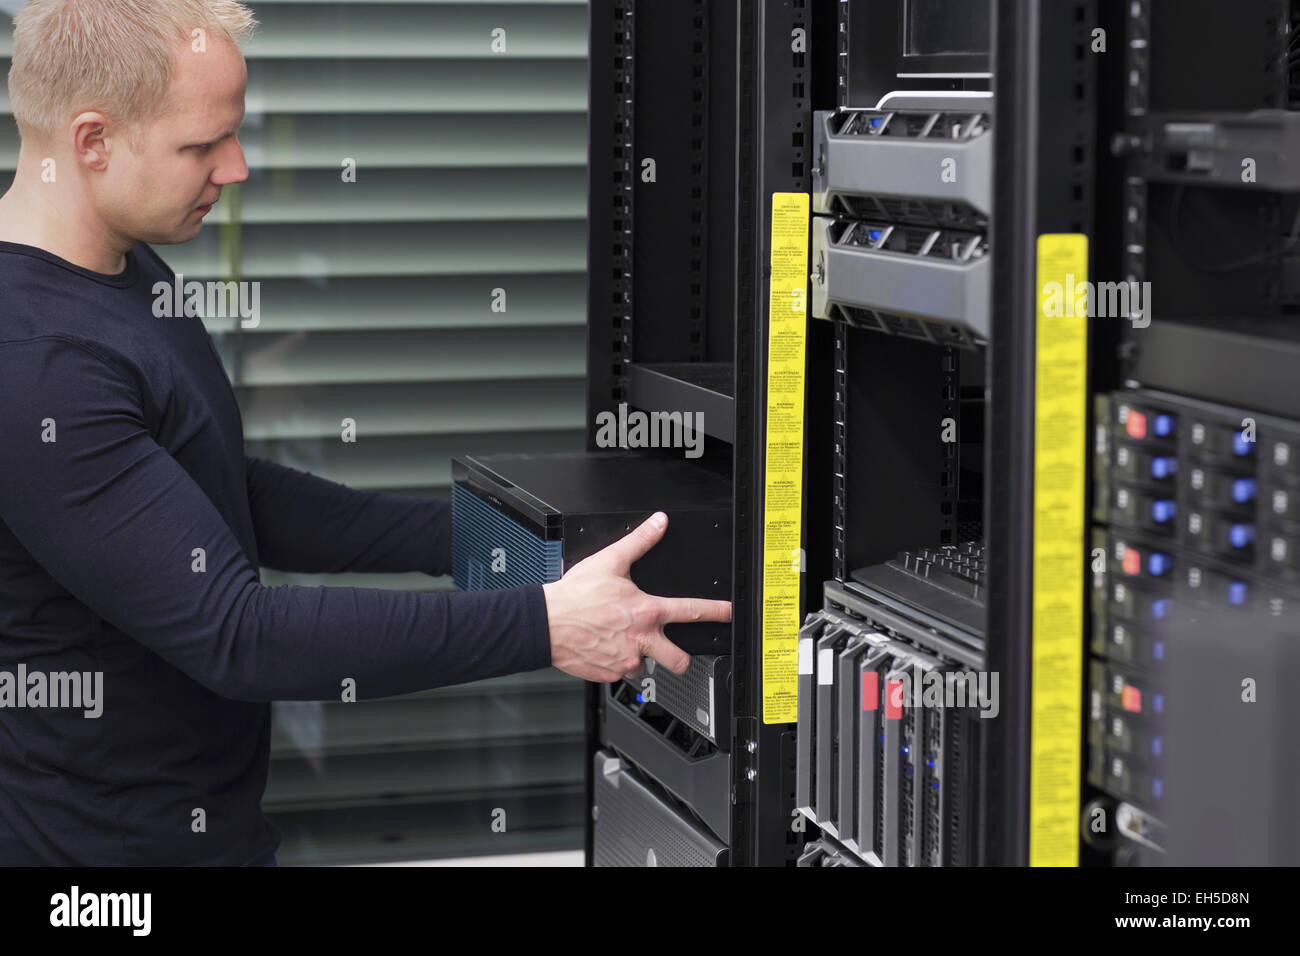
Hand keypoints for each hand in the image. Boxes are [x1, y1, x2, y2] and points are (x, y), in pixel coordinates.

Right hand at [541, 511, 731, 681]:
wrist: (545, 623)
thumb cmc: (575, 596)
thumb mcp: (610, 561)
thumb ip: (639, 542)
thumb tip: (658, 523)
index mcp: (647, 612)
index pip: (692, 612)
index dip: (717, 612)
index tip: (730, 615)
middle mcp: (642, 639)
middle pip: (679, 660)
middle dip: (681, 659)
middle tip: (675, 653)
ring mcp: (627, 660)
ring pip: (645, 664)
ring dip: (639, 655)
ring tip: (621, 641)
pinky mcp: (610, 674)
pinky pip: (621, 672)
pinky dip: (615, 662)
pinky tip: (603, 647)